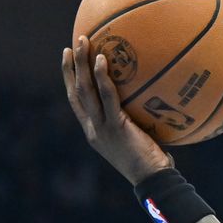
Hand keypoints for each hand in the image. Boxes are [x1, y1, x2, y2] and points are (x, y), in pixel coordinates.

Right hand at [61, 35, 171, 184]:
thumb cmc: (152, 162)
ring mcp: (101, 128)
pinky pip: (107, 98)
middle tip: (73, 45)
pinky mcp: (115, 127)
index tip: (69, 59)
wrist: (153, 180)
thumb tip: (149, 96)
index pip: (76, 102)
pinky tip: (102, 59)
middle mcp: (93, 129)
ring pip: (85, 91)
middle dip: (71, 67)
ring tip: (83, 42)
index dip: (69, 80)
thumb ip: (135, 119)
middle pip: (75, 93)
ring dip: (81, 65)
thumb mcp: (137, 138)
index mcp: (94, 132)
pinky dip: (102, 78)